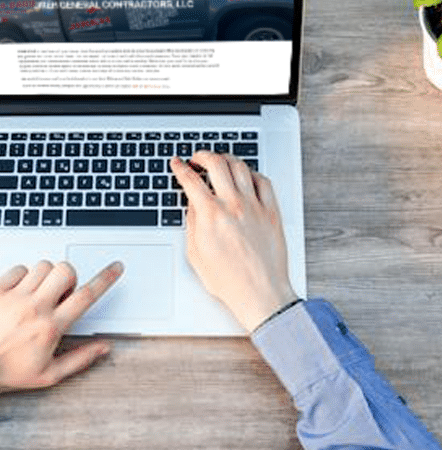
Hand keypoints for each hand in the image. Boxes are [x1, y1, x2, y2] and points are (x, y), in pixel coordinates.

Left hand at [0, 260, 122, 398]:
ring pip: (42, 266)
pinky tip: (19, 292)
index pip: (85, 296)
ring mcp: (13, 297)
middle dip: (69, 277)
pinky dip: (23, 276)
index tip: (116, 267)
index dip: (106, 279)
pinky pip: (18, 268)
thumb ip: (81, 358)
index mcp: (50, 327)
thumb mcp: (49, 374)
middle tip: (60, 292)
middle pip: (65, 271)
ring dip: (47, 276)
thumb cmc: (7, 373)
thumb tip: (104, 347)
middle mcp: (33, 308)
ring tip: (38, 293)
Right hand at [170, 152, 296, 332]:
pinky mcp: (271, 212)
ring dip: (226, 159)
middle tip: (197, 158)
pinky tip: (245, 177)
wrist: (260, 294)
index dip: (180, 167)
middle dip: (202, 155)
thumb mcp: (195, 253)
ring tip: (220, 162)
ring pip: (240, 166)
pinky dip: (251, 173)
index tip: (178, 163)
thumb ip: (192, 222)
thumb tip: (192, 203)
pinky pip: (263, 181)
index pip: (190, 180)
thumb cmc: (229, 281)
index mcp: (211, 215)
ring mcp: (255, 206)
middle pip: (216, 163)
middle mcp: (233, 205)